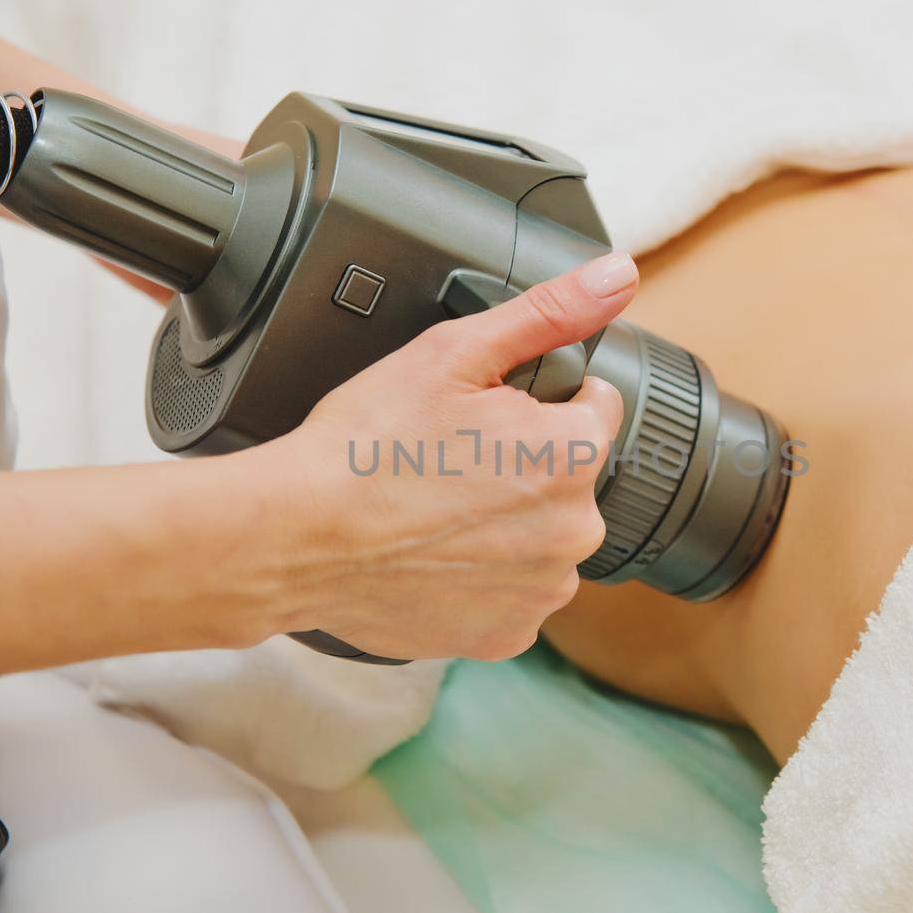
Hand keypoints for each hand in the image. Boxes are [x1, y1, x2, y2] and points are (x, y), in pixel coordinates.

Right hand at [248, 252, 638, 660]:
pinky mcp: (507, 635)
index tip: (489, 413)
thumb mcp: (454, 353)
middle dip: (524, 465)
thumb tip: (617, 276)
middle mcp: (573, 532)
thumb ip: (548, 312)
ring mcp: (541, 591)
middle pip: (569, 479)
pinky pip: (514, 593)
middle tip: (451, 460)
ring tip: (438, 509)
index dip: (541, 401)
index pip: (594, 410)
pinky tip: (435, 554)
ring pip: (543, 538)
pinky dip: (484, 577)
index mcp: (570, 457)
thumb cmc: (364, 447)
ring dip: (508, 525)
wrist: (295, 539)